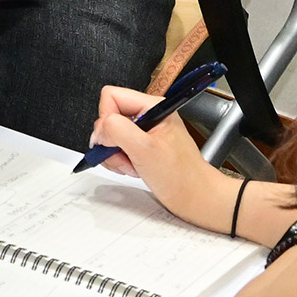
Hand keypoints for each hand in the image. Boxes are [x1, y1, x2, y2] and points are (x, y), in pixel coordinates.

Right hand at [88, 85, 241, 233]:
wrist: (195, 199)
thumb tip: (100, 128)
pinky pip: (115, 149)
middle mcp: (147, 116)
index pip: (111, 97)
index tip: (114, 141)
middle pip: (108, 117)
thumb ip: (118, 130)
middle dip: (111, 142)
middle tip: (127, 156)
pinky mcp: (140, 147)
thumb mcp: (146, 150)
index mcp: (152, 107)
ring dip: (115, 155)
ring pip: (109, 135)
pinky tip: (135, 169)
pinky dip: (119, 162)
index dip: (106, 120)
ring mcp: (143, 133)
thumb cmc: (182, 176)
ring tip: (134, 165)